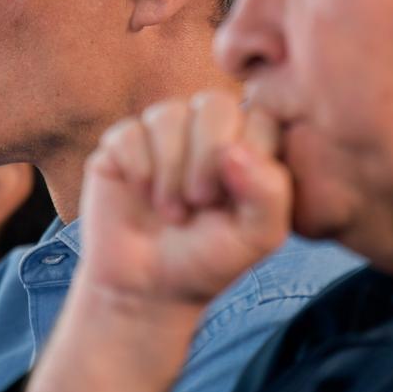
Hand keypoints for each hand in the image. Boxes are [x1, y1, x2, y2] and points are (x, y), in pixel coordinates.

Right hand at [78, 90, 291, 305]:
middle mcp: (204, 129)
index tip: (235, 203)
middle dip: (207, 157)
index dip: (247, 160)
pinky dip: (139, 170)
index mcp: (245, 143)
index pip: (259, 118)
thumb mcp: (257, 238)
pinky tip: (142, 194)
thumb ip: (270, 194)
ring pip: (168, 115)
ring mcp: (162, 133)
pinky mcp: (122, 143)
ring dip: (171, 171)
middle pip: (214, 105)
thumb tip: (235, 149)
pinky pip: (130, 133)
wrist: (150, 286)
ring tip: (172, 210)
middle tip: (200, 201)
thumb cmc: (209, 258)